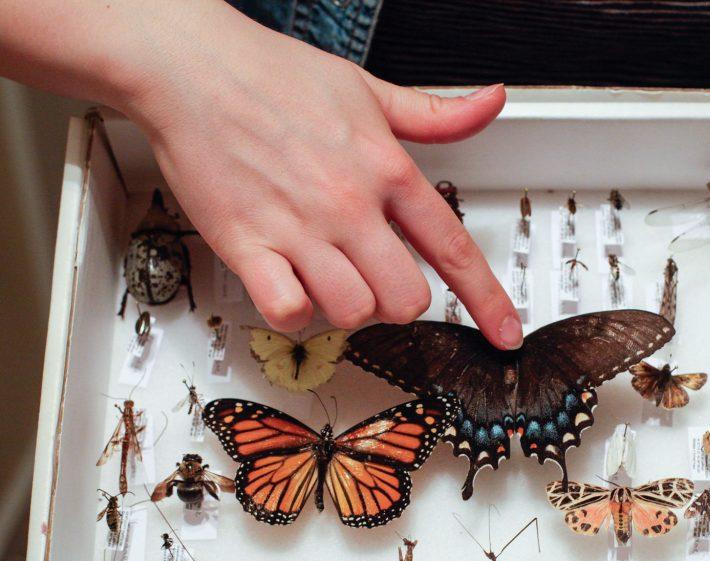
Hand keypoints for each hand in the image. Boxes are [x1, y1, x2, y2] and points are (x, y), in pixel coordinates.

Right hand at [118, 2, 522, 347]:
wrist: (191, 66)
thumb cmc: (272, 76)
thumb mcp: (369, 89)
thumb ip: (435, 113)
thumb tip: (489, 103)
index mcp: (387, 169)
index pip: (452, 248)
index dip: (486, 300)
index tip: (504, 332)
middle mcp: (349, 205)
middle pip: (405, 299)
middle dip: (398, 301)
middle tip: (378, 280)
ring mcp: (299, 229)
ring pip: (353, 312)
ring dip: (346, 307)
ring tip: (328, 275)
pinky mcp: (248, 246)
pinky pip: (289, 310)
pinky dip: (293, 310)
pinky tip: (288, 283)